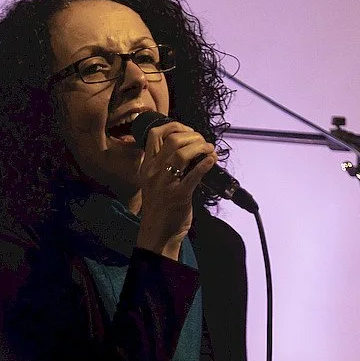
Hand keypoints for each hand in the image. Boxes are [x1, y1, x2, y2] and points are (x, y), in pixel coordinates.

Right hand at [137, 121, 217, 257]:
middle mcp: (154, 172)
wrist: (158, 234)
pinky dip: (205, 164)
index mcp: (147, 167)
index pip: (155, 134)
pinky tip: (212, 161)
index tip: (188, 130)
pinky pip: (193, 175)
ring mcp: (165, 184)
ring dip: (201, 147)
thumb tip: (187, 146)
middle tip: (203, 142)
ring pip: (181, 153)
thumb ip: (165, 164)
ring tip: (210, 150)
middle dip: (193, 135)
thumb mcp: (154, 182)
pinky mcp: (178, 196)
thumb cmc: (160, 208)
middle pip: (172, 140)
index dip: (175, 126)